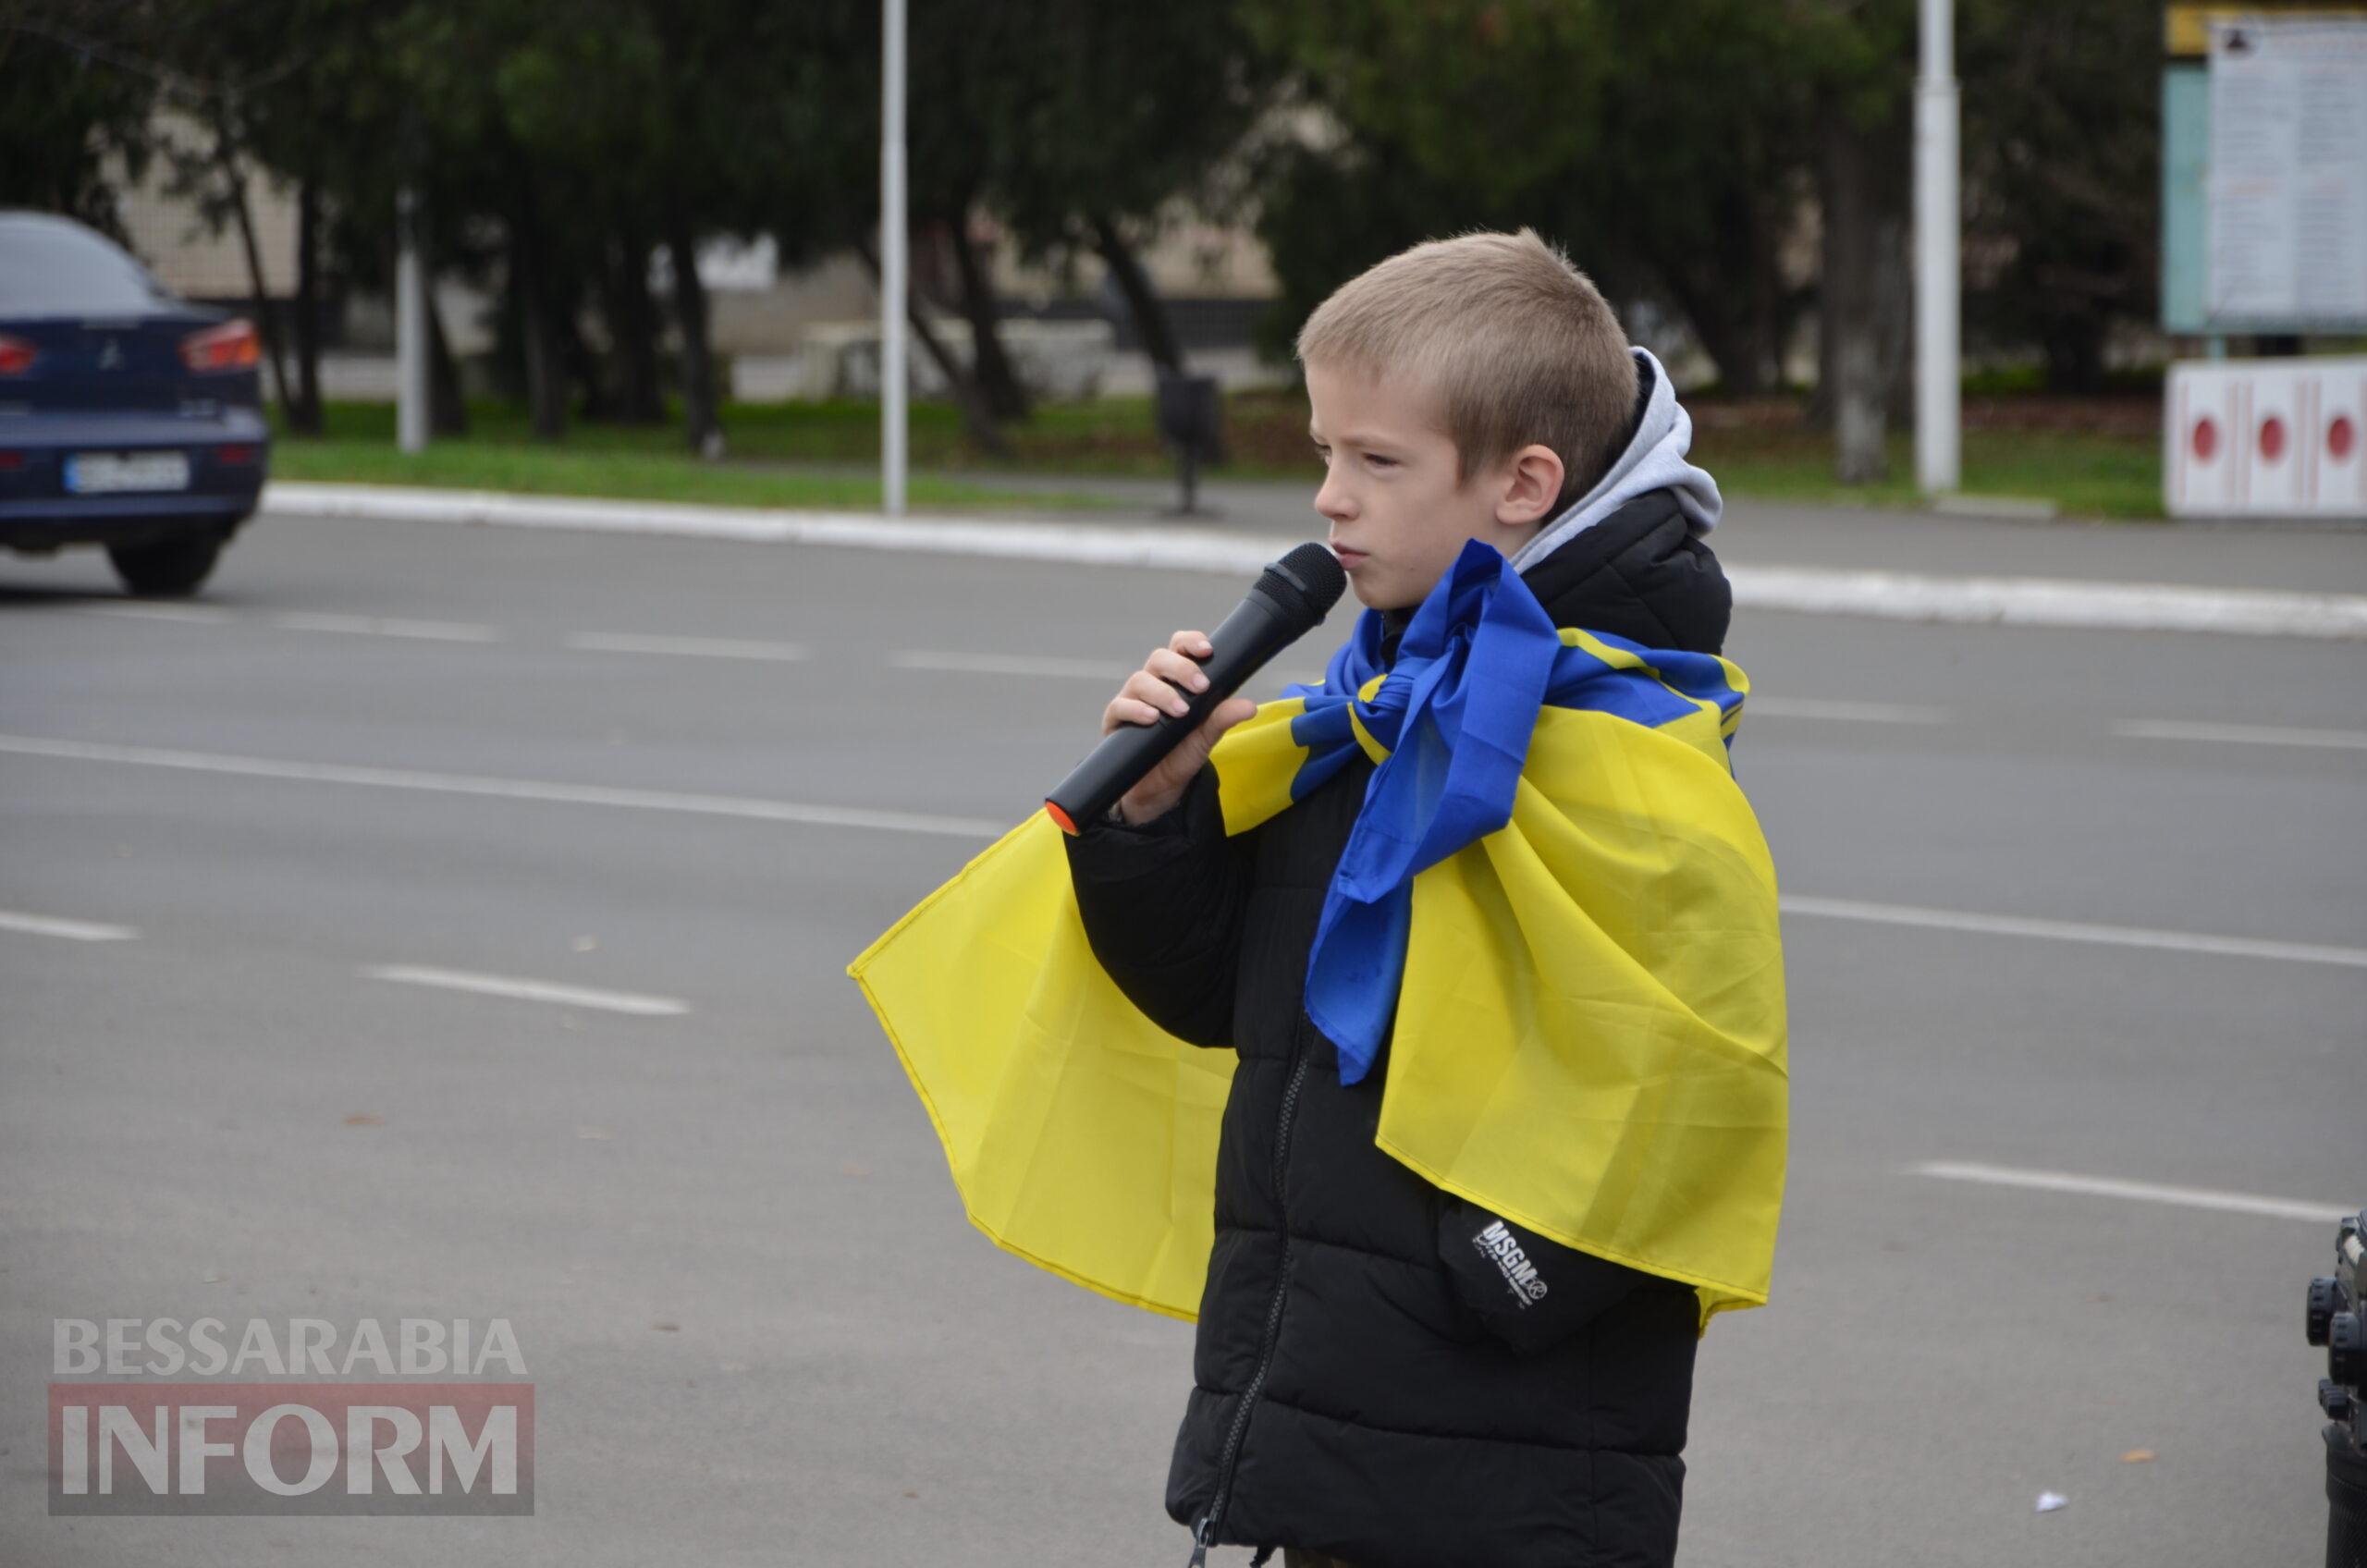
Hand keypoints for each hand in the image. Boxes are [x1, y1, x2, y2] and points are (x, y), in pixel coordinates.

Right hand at [1101, 629, 1256, 823]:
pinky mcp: (1115, 720)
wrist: (1159, 787)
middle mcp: (1152, 683)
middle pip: (1159, 658)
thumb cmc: (1182, 752)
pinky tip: (1151, 718)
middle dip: (1181, 668)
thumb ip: (1223, 718)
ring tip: (1180, 711)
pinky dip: (1136, 709)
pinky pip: (1119, 706)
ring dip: (1162, 692)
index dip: (1190, 642)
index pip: (1179, 648)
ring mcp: (1131, 699)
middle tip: (1201, 687)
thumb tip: (1250, 707)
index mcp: (1174, 678)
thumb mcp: (1206, 736)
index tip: (1207, 650)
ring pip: (1140, 680)